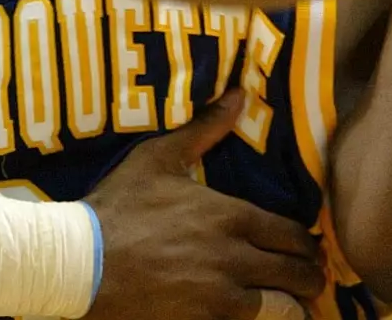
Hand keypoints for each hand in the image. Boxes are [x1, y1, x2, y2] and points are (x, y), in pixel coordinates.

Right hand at [84, 91, 321, 319]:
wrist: (81, 262)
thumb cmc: (119, 206)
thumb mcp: (158, 159)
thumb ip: (204, 129)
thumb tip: (238, 94)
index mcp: (232, 216)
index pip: (294, 235)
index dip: (307, 244)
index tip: (306, 247)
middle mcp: (236, 257)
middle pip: (297, 273)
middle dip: (310, 277)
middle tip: (309, 278)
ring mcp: (221, 295)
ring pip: (283, 308)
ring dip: (293, 305)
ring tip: (293, 305)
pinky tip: (256, 315)